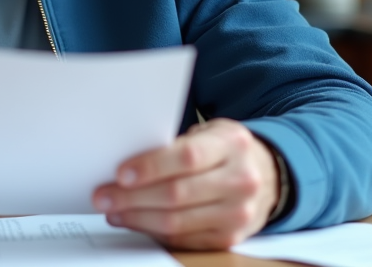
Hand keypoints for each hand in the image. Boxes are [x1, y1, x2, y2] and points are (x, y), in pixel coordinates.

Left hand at [91, 118, 278, 250]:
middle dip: (133, 197)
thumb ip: (177, 144)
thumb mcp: (210, 133)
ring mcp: (238, 214)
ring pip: (177, 222)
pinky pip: (183, 239)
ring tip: (113, 210)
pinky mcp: (230, 238)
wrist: (268, 175)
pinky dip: (153, 232)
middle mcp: (240, 181)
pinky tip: (134, 221)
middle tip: (103, 196)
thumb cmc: (227, 150)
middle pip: (177, 194)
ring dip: (137, 218)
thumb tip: (127, 163)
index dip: (151, 166)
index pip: (187, 157)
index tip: (120, 173)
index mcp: (232, 145)